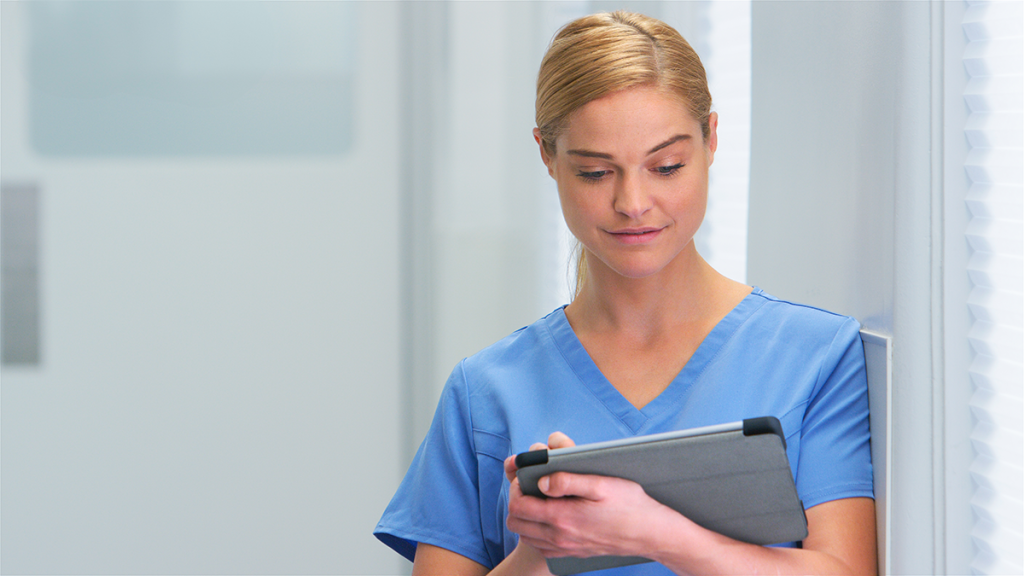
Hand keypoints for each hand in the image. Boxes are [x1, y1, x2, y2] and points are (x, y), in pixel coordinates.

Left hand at [504, 432, 674, 559]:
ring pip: (526, 537)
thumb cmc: (629, 505)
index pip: (518, 506)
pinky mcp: (573, 554)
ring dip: (526, 518)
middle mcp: (560, 537)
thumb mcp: (600, 483)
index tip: (526, 476)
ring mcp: (566, 548)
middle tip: (530, 487)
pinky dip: (538, 532)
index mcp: (562, 517)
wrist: (651, 534)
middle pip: (516, 524)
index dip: (516, 488)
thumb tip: (541, 482)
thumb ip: (567, 480)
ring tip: (540, 500)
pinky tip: (552, 517)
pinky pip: (542, 547)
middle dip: (517, 502)